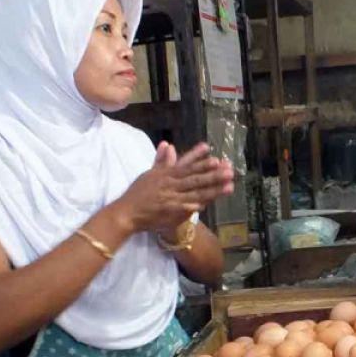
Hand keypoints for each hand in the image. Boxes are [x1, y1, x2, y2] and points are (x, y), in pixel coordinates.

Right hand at [113, 142, 233, 233]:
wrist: (126, 212)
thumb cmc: (138, 193)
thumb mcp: (150, 174)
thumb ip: (161, 160)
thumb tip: (168, 144)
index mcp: (166, 174)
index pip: (185, 164)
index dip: (198, 157)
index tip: (210, 149)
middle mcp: (170, 184)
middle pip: (195, 178)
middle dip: (213, 173)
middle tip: (229, 169)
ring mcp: (170, 198)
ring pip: (194, 192)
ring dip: (212, 189)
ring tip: (229, 185)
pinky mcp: (168, 211)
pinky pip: (181, 208)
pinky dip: (191, 205)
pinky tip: (204, 204)